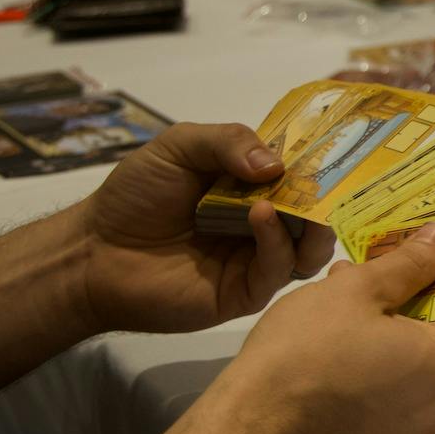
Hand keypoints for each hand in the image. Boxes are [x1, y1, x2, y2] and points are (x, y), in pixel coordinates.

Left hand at [76, 123, 334, 336]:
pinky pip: (277, 270)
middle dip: (327, 200)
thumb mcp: (179, 147)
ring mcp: (256, 260)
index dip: (321, 167)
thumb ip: (227, 141)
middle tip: (330, 182)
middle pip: (315, 217)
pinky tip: (261, 215)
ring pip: (308, 249)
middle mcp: (262, 225)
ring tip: (300, 205)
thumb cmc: (135, 196)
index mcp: (252, 190)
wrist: (95, 252)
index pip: (300, 179)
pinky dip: (277, 242)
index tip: (339, 151)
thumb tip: (278, 165)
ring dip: (314, 226)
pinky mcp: (245, 292)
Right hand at [208, 224, 434, 433]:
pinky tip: (367, 327)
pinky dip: (408, 357)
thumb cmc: (305, 353)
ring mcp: (424, 430)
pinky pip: (420, 390)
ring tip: (385, 286)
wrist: (250, 432)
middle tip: (433, 259)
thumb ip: (410, 263)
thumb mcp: (356, 292)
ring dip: (426, 325)